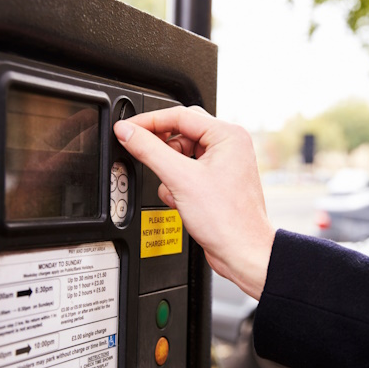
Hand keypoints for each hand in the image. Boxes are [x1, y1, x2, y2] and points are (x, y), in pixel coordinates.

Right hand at [114, 106, 274, 299]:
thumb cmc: (228, 220)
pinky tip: (181, 200)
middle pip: (180, 133)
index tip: (126, 129)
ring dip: (170, 172)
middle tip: (144, 156)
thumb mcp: (180, 180)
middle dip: (162, 151)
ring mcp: (224, 163)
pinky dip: (177, 185)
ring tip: (175, 190)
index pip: (179, 115)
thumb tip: (128, 132)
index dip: (148, 121)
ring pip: (181, 154)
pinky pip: (187, 172)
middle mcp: (229, 145)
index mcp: (228, 135)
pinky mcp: (217, 181)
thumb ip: (150, 150)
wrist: (242, 252)